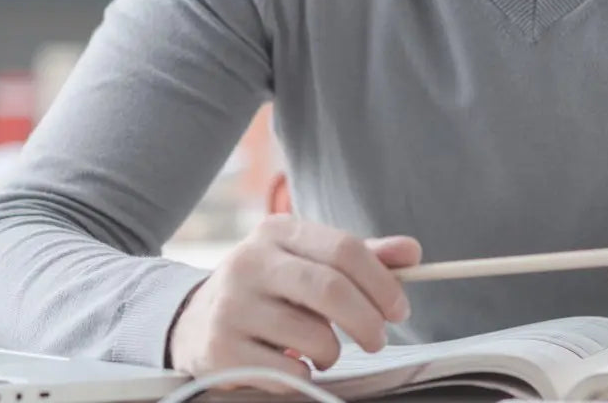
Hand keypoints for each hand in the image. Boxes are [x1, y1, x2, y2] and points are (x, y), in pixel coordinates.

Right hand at [167, 214, 420, 387]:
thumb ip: (360, 258)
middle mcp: (250, 262)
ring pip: (313, 336)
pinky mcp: (220, 348)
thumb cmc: (270, 291)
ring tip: (321, 350)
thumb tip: (412, 252)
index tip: (399, 309)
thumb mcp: (308, 263)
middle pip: (330, 289)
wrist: (195, 322)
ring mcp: (231, 306)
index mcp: (277, 232)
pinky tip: (291, 363)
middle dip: (368, 321)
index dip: (382, 282)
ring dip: (332, 352)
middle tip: (378, 339)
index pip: (344, 249)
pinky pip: (288, 371)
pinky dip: (303, 374)